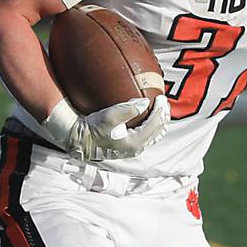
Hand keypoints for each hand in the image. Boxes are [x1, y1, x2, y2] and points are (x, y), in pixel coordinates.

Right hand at [42, 96, 167, 161]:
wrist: (81, 141)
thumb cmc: (93, 128)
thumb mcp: (110, 116)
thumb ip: (129, 109)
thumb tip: (145, 102)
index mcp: (135, 142)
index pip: (154, 124)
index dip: (160, 109)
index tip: (161, 97)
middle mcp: (137, 148)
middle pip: (158, 130)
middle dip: (163, 115)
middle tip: (165, 101)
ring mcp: (134, 149)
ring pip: (155, 135)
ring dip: (160, 122)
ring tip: (162, 109)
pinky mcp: (129, 147)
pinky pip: (148, 137)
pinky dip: (153, 127)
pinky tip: (152, 120)